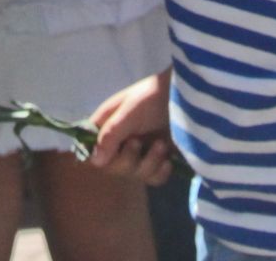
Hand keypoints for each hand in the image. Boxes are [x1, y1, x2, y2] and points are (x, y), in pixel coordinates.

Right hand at [87, 69, 174, 184]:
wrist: (184, 98)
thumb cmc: (151, 97)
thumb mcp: (128, 112)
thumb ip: (111, 135)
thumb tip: (95, 162)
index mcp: (106, 126)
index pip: (91, 150)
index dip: (100, 157)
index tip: (112, 153)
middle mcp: (119, 141)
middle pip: (113, 168)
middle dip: (129, 160)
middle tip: (139, 142)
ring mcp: (138, 152)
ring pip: (135, 175)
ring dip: (149, 163)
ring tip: (160, 145)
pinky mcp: (156, 160)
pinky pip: (152, 179)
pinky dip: (160, 172)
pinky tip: (168, 160)